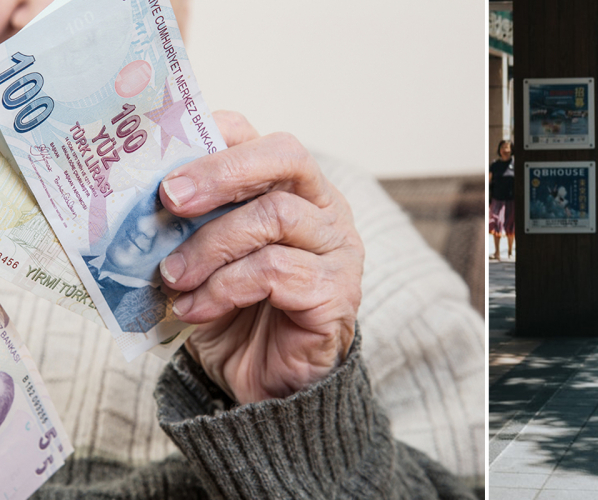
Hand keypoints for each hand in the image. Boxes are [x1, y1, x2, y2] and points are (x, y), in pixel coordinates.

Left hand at [158, 111, 363, 403]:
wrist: (267, 386)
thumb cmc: (239, 315)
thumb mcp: (207, 259)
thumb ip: (193, 224)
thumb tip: (142, 197)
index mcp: (299, 192)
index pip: (269, 141)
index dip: (223, 137)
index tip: (170, 158)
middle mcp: (328, 210)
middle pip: (286, 158)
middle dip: (220, 173)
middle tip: (169, 199)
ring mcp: (339, 250)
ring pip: (274, 216)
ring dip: (211, 245)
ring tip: (173, 276)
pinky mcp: (336, 292)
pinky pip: (275, 272)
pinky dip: (224, 287)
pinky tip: (196, 309)